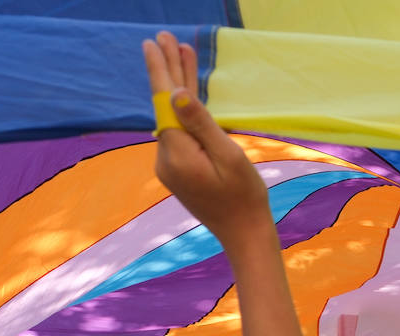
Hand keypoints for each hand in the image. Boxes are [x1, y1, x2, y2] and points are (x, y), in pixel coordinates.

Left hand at [142, 32, 269, 246]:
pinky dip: (184, 111)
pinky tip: (188, 92)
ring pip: (173, 118)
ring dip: (178, 87)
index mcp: (178, 154)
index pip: (164, 103)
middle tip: (164, 38)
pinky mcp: (178, 169)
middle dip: (167, 71)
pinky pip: (180, 132)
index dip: (160, 71)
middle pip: (165, 106)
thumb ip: (201, 124)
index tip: (154, 44)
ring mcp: (170, 165)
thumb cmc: (245, 196)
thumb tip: (177, 95)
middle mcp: (166, 158)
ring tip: (180, 53)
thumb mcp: (229, 156)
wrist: (244, 234)